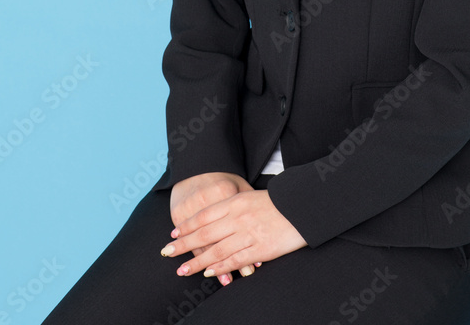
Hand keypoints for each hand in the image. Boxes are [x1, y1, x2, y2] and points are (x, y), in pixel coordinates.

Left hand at [160, 187, 306, 278]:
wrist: (302, 205)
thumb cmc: (277, 201)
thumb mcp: (251, 196)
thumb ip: (233, 206)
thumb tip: (212, 219)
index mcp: (235, 202)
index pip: (205, 215)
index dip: (187, 226)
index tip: (174, 234)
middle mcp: (238, 217)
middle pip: (205, 233)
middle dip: (184, 245)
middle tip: (167, 253)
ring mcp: (249, 234)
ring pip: (217, 250)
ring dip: (197, 262)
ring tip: (182, 270)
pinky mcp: (260, 249)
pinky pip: (235, 260)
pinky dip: (220, 268)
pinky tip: (208, 273)